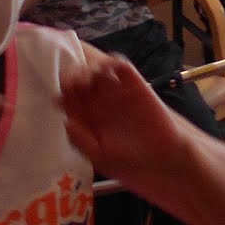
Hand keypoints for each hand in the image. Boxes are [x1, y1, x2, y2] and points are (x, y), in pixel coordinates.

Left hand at [60, 48, 181, 176]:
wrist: (163, 157)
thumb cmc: (130, 161)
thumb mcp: (100, 157)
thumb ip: (82, 141)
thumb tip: (66, 122)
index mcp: (86, 118)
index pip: (66, 98)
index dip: (61, 95)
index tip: (62, 99)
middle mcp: (98, 102)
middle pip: (77, 78)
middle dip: (71, 77)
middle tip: (74, 85)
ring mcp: (116, 91)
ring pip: (96, 68)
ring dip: (88, 69)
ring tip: (87, 81)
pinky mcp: (135, 84)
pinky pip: (120, 66)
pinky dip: (110, 63)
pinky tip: (106, 72)